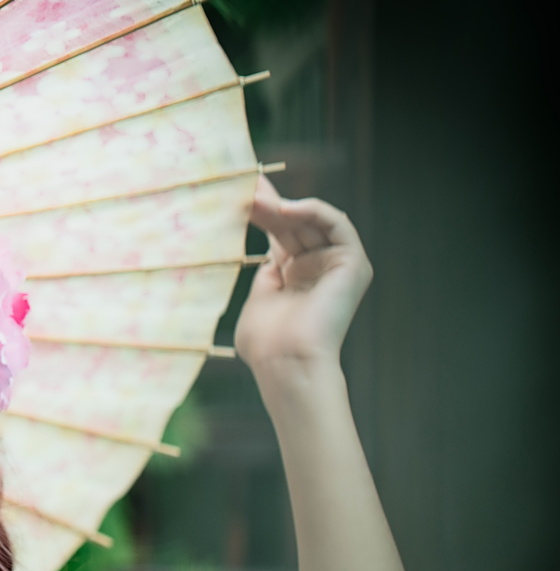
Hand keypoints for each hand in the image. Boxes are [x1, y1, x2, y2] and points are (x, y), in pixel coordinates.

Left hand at [235, 176, 373, 375]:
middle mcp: (317, 268)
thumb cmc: (267, 344)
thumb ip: (264, 277)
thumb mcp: (259, 302)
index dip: (262, 212)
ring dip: (282, 206)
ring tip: (254, 196)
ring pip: (310, 223)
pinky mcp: (354, 263)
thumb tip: (265, 253)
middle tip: (242, 183)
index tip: (239, 191)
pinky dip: (314, 211)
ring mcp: (337, 265)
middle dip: (267, 203)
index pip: (279, 234)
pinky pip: (337, 225)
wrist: (288, 363)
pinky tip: (287, 208)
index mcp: (294, 277)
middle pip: (292, 225)